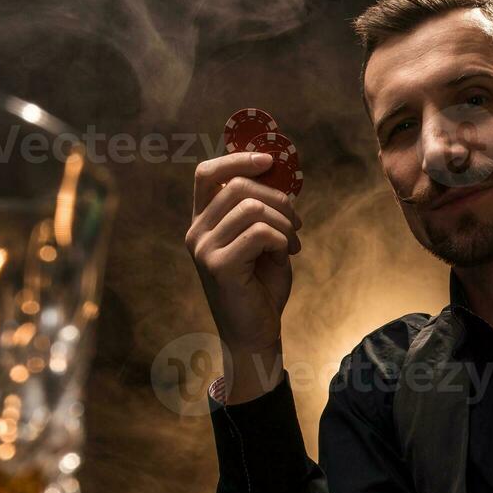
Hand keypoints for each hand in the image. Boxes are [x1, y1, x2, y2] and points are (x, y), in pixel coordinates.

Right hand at [186, 152, 302, 403]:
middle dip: (278, 197)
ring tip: (293, 241)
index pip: (207, 173)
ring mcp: (203, 248)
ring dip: (284, 221)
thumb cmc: (261, 287)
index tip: (270, 161)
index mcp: (203, 221)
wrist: (256, 333)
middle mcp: (196, 232)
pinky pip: (259, 232)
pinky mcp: (219, 265)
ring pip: (252, 208)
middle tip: (296, 221)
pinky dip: (282, 239)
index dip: (238, 159)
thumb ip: (263, 210)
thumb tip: (278, 172)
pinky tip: (287, 254)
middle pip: (237, 186)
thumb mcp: (264, 240)